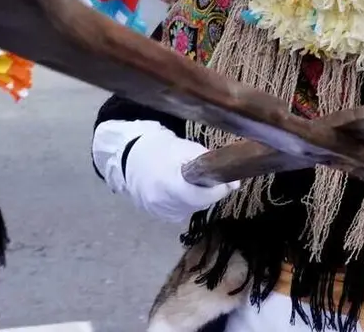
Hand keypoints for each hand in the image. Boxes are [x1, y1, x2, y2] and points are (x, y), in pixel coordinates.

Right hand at [125, 127, 239, 224]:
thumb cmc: (160, 148)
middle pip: (200, 203)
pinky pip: (182, 211)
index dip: (218, 190)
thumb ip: (210, 164)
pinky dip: (187, 201)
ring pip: (192, 208)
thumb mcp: (187, 148)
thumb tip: (235, 183)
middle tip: (209, 177)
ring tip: (190, 180)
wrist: (129, 157)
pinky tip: (180, 188)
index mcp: (169, 184)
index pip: (202, 197)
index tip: (226, 181)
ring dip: (199, 196)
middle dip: (210, 192)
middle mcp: (162, 203)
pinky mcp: (158, 216)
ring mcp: (159, 212)